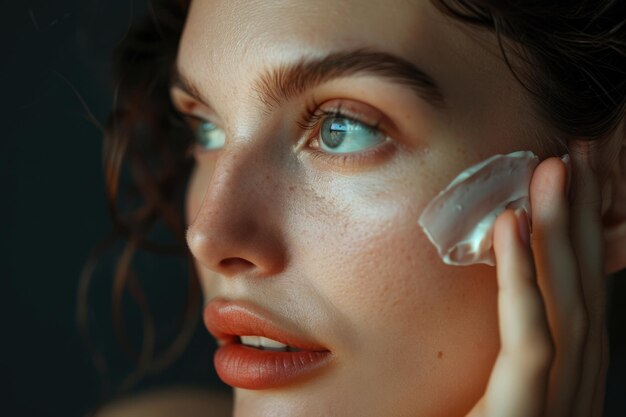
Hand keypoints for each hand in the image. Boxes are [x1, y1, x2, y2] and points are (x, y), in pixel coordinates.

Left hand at [466, 149, 608, 416]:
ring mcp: (563, 406)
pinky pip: (531, 340)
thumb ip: (501, 357)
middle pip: (585, 290)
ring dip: (561, 230)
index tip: (574, 181)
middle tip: (581, 154)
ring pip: (568, 303)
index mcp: (567, 384)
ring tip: (555, 168)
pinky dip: (522, 277)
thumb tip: (500, 301)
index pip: (579, 299)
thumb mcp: (492, 395)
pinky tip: (512, 223)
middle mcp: (576, 390)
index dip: (580, 237)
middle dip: (584, 218)